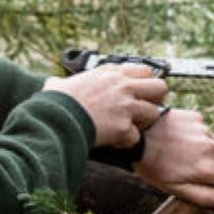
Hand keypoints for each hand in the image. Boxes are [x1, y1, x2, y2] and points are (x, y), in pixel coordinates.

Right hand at [43, 63, 168, 148]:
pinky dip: (125, 142)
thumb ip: (66, 81)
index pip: (144, 70)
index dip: (145, 82)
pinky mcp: (123, 126)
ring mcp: (125, 106)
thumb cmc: (54, 103)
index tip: (139, 92)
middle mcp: (122, 86)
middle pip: (160, 87)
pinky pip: (135, 138)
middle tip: (143, 109)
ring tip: (127, 127)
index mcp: (110, 73)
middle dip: (155, 100)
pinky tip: (113, 140)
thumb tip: (53, 84)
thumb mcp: (61, 83)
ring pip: (154, 113)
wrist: (54, 120)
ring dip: (142, 123)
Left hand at [134, 109, 213, 209]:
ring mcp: (204, 130)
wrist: (136, 136)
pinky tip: (181, 140)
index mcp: (206, 169)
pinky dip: (199, 136)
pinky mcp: (196, 117)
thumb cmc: (153, 166)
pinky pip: (206, 130)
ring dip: (211, 151)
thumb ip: (204, 196)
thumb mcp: (175, 189)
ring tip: (188, 154)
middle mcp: (210, 148)